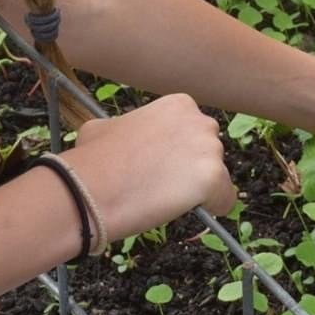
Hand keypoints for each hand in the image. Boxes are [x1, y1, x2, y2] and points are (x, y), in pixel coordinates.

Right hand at [64, 93, 235, 238]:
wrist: (90, 187)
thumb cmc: (93, 158)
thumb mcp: (105, 127)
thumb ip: (127, 126)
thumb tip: (120, 134)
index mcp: (179, 105)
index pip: (194, 133)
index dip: (177, 154)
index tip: (157, 166)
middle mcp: (200, 121)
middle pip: (209, 153)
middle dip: (190, 170)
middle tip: (160, 184)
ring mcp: (209, 149)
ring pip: (218, 178)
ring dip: (197, 191)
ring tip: (164, 198)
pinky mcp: (214, 177)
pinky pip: (224, 201)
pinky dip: (210, 209)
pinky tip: (183, 210)